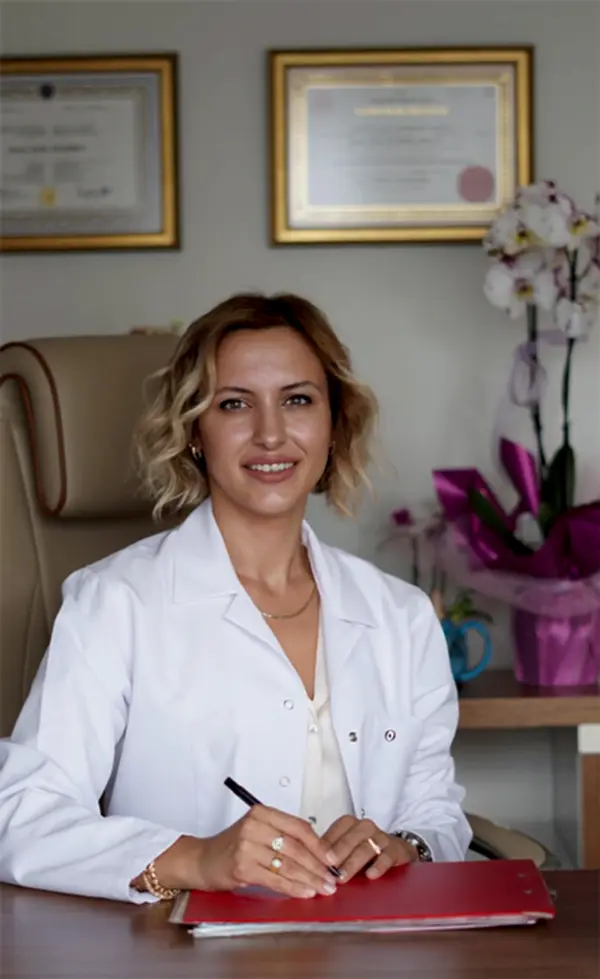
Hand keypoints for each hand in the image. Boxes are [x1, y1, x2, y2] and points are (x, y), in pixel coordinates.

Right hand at [157, 807, 340, 898]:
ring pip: (287, 864)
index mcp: (262, 813)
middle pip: (295, 847)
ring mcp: (247, 847)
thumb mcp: (257, 831)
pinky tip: (304, 892)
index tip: (332, 859)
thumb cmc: (233, 846)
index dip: (318, 844)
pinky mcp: (242, 867)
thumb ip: (282, 835)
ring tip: (322, 888)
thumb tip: (318, 852)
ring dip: (308, 879)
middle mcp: (254, 826)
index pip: (298, 827)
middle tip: (331, 879)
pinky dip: (292, 888)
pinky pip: (275, 879)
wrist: (202, 860)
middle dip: (317, 866)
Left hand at [322, 816, 416, 882]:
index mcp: (349, 824)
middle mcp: (364, 827)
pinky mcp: (395, 849)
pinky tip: (370, 875)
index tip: (315, 859)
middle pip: (350, 838)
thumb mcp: (345, 849)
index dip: (325, 846)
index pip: (335, 831)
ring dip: (353, 863)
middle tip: (328, 868)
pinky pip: (387, 856)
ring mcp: (381, 837)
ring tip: (342, 877)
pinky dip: (378, 865)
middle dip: (338, 853)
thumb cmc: (361, 850)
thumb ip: (329, 853)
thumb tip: (308, 864)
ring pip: (366, 847)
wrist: (394, 851)